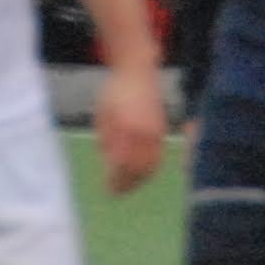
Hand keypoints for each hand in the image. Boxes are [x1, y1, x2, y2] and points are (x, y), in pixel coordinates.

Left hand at [93, 57, 167, 193]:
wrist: (138, 71)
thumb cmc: (113, 93)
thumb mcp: (102, 115)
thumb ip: (106, 140)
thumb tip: (109, 164)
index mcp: (125, 128)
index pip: (122, 163)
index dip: (115, 180)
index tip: (107, 190)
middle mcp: (143, 132)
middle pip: (138, 168)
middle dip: (127, 184)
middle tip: (116, 192)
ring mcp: (155, 132)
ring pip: (151, 166)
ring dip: (139, 180)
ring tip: (126, 186)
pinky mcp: (162, 131)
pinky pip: (158, 157)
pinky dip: (149, 169)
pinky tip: (138, 173)